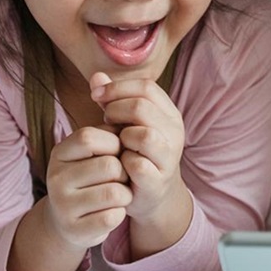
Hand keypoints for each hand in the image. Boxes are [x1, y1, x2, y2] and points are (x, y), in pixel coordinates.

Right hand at [43, 124, 132, 248]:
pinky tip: (110, 212)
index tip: (117, 152)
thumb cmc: (90, 178)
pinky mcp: (75, 230)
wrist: (69, 220)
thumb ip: (109, 137)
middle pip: (109, 166)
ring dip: (125, 194)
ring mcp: (62, 206)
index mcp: (59, 154)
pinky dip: (119, 214)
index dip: (113, 143)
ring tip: (117, 196)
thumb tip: (129, 125)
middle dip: (124, 172)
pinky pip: (113, 217)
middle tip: (119, 179)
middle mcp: (55, 179)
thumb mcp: (93, 153)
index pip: (89, 137)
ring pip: (115, 193)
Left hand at [90, 72, 188, 221]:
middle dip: (115, 111)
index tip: (96, 95)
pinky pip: (137, 164)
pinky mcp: (159, 180)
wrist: (150, 194)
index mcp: (169, 113)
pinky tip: (119, 165)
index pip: (146, 87)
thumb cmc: (135, 153)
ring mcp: (169, 157)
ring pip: (144, 135)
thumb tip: (96, 76)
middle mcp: (175, 132)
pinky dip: (122, 163)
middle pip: (142, 107)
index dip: (117, 87)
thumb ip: (111, 100)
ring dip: (122, 138)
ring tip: (116, 144)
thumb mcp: (125, 123)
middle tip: (106, 121)